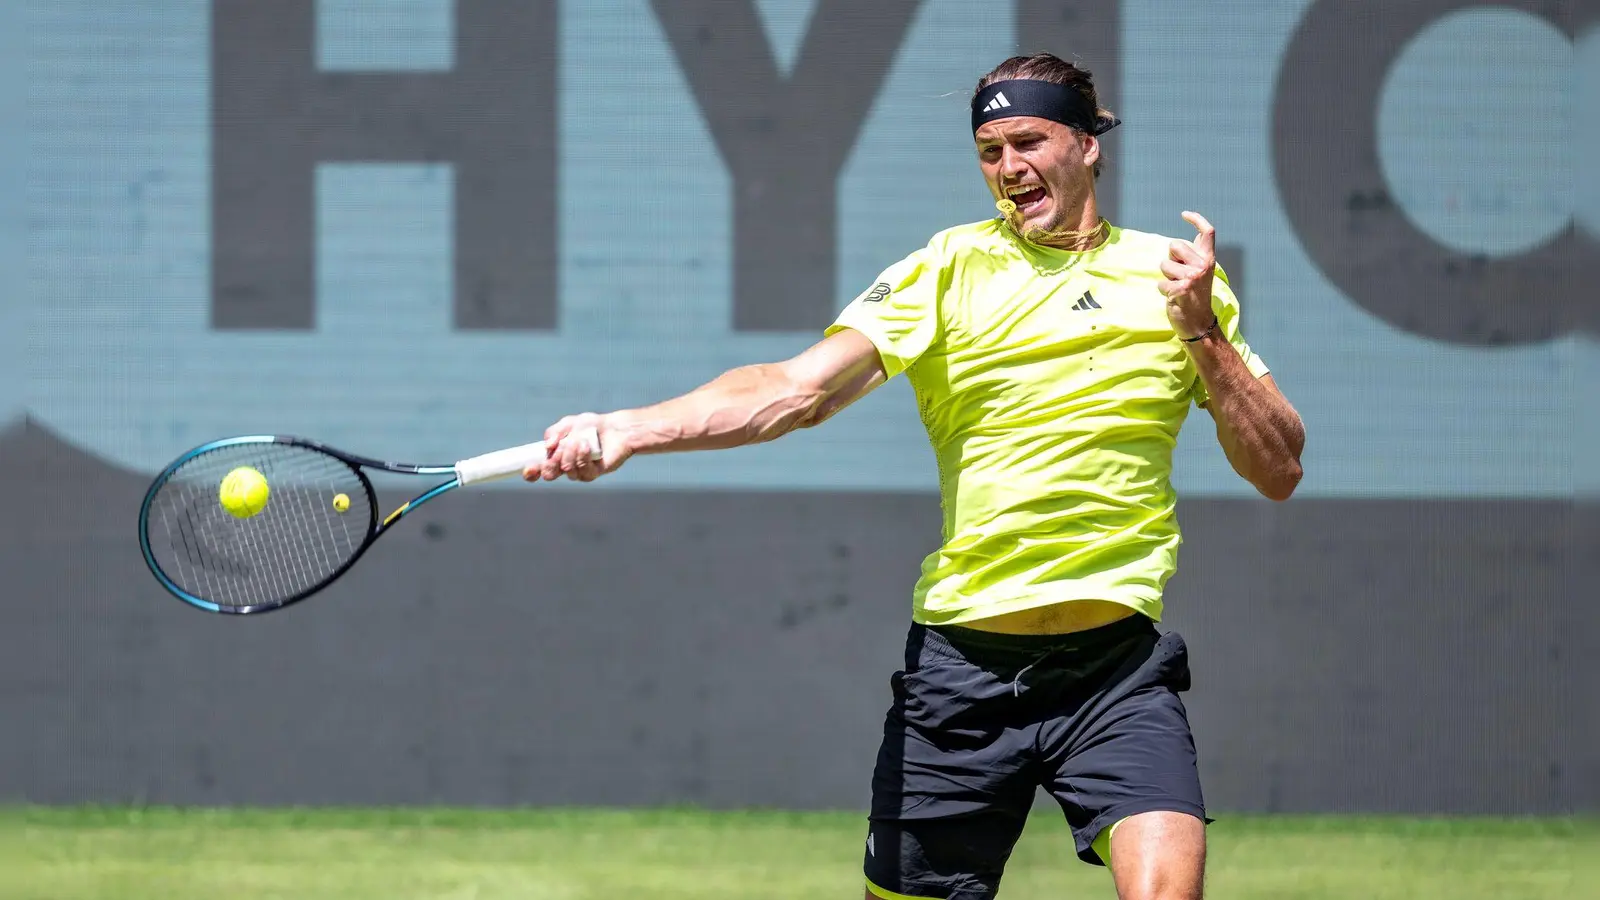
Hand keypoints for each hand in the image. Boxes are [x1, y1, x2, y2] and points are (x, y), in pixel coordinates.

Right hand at [523, 412, 632, 482]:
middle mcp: (566, 466)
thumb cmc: (591, 425)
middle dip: (551, 463)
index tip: (529, 467)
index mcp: (556, 455)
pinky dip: (582, 456)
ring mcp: (579, 471)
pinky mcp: (593, 473)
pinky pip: (583, 471)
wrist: (615, 428)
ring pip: (567, 471)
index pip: (539, 469)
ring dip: (570, 455)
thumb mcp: (569, 424)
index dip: (531, 473)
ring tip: (578, 441)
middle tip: (560, 449)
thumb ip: (554, 432)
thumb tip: (547, 446)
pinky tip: (586, 445)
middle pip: (550, 475)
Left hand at [1158, 211, 1218, 339]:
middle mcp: (1202, 266)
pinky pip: (1160, 283)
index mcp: (1209, 259)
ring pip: (1164, 264)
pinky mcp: (1180, 289)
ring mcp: (1191, 277)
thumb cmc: (1196, 296)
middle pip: (1175, 245)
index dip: (1196, 219)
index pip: (1207, 232)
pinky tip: (1173, 297)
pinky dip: (1162, 290)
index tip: (1184, 214)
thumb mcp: (1201, 272)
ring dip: (1166, 276)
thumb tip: (1183, 242)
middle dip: (1171, 258)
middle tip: (1179, 275)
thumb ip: (1194, 257)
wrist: (1199, 323)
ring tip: (1177, 287)